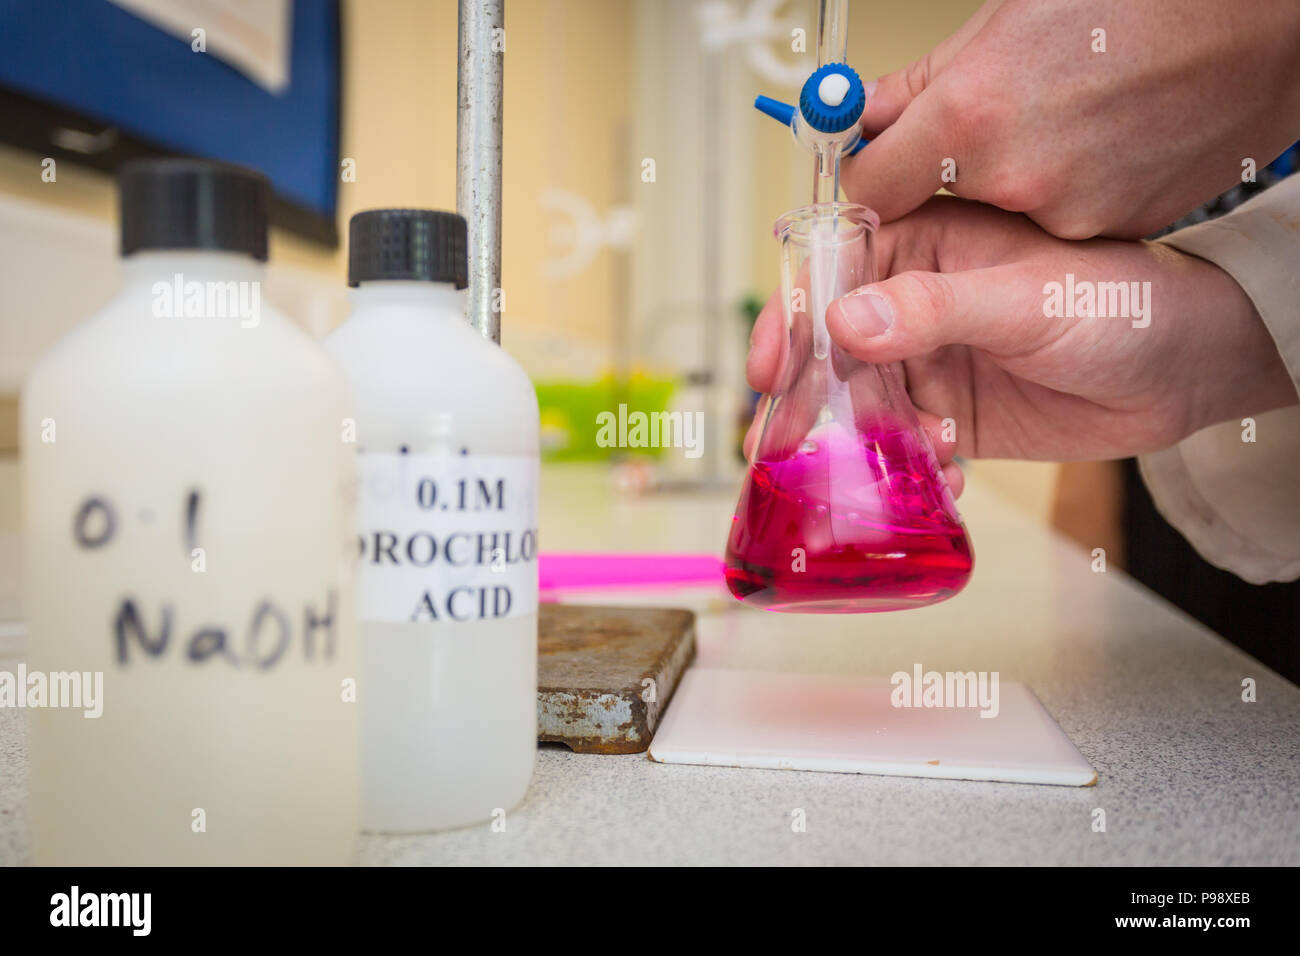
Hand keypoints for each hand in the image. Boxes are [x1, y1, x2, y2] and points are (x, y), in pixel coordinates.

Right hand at [746, 197, 1295, 465]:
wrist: (1183, 371)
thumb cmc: (1120, 302)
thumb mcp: (1025, 299)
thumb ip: (935, 310)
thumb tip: (844, 322)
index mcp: (921, 245)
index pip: (829, 274)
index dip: (789, 321)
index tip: (770, 370)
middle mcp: (911, 302)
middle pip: (828, 350)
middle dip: (804, 400)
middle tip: (782, 447)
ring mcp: (926, 362)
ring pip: (857, 405)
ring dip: (853, 444)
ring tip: (856, 476)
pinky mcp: (946, 416)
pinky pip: (901, 448)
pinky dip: (904, 472)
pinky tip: (934, 484)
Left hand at [844, 0, 1299, 237]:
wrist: (1257, 20)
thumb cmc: (1137, 1)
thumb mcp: (1005, 18)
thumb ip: (920, 83)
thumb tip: (862, 116)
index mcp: (971, 115)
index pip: (870, 186)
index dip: (872, 170)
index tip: (879, 161)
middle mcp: (1015, 179)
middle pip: (941, 203)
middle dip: (951, 170)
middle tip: (996, 118)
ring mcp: (1070, 213)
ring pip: (1006, 213)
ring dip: (1019, 177)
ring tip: (1071, 115)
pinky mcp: (1116, 231)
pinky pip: (1064, 220)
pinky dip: (1071, 190)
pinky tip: (1105, 141)